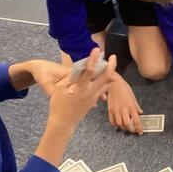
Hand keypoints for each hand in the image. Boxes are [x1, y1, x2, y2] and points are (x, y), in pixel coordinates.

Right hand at [35, 49, 116, 166]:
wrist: (63, 122)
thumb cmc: (58, 104)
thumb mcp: (59, 88)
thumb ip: (70, 77)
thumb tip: (79, 68)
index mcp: (79, 87)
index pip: (89, 70)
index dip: (93, 59)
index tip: (97, 49)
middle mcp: (89, 92)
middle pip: (105, 77)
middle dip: (111, 66)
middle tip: (114, 57)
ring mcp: (93, 97)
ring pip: (107, 84)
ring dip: (110, 74)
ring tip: (112, 65)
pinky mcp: (93, 101)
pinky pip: (102, 90)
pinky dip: (106, 82)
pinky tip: (106, 77)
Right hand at [106, 74, 143, 133]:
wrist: (114, 83)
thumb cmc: (125, 88)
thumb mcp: (133, 97)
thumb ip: (136, 106)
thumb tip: (140, 112)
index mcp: (131, 106)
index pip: (137, 121)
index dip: (139, 128)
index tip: (140, 132)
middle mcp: (124, 109)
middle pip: (128, 125)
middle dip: (131, 130)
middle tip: (133, 130)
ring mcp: (116, 110)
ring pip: (120, 124)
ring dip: (123, 128)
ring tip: (126, 128)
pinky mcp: (110, 109)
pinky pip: (112, 120)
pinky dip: (115, 124)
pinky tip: (117, 124)